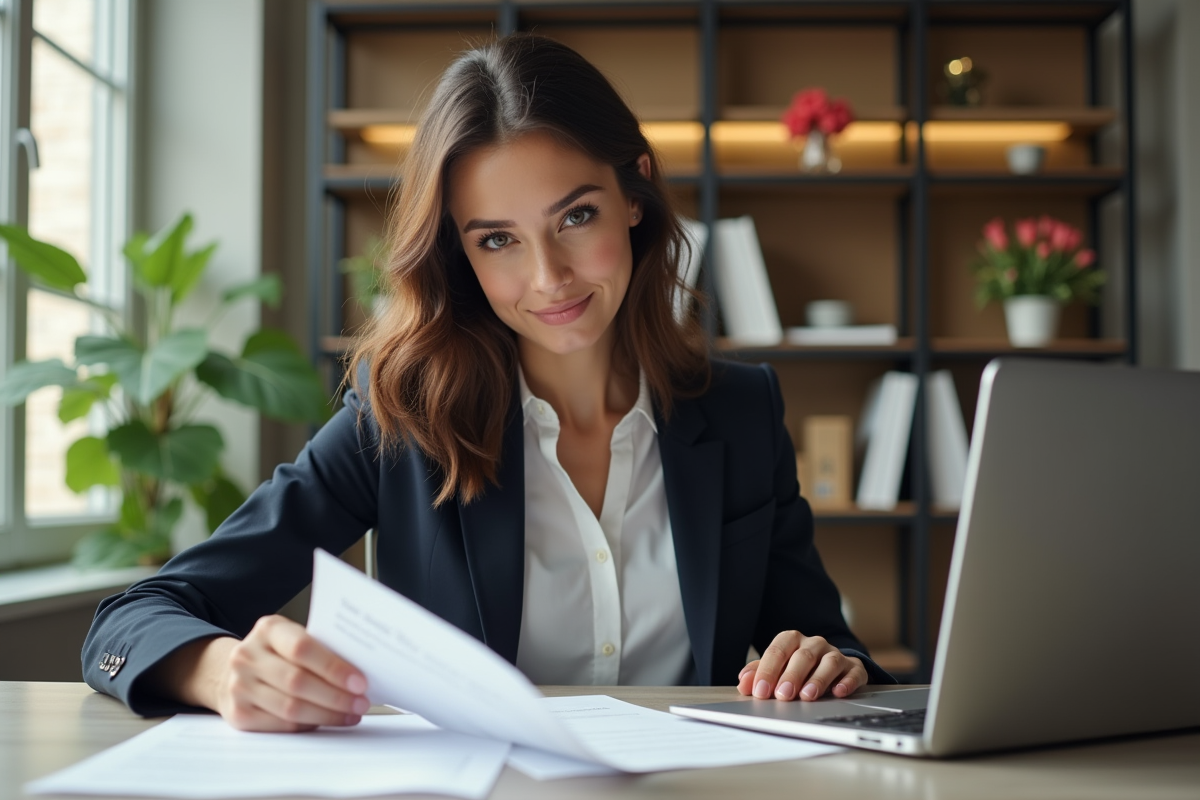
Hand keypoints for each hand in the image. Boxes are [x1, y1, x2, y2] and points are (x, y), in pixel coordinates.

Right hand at [162, 615, 369, 731]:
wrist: (230, 671)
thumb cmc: (275, 653)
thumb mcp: (291, 636)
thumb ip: (318, 648)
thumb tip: (358, 672)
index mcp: (268, 629)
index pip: (302, 648)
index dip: (333, 667)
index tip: (360, 681)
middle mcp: (248, 656)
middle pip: (297, 682)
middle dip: (336, 696)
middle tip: (362, 702)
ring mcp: (239, 686)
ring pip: (291, 708)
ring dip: (327, 714)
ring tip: (351, 713)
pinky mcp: (238, 714)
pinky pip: (281, 725)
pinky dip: (310, 725)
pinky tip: (328, 721)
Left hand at [736, 630, 866, 701]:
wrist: (831, 666)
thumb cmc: (797, 668)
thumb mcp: (776, 668)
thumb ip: (759, 674)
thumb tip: (744, 684)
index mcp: (791, 640)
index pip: (777, 651)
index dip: (767, 671)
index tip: (760, 691)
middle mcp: (814, 644)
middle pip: (803, 656)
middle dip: (791, 676)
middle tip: (782, 696)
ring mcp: (835, 654)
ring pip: (829, 662)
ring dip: (818, 679)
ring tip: (807, 696)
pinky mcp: (854, 667)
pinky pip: (853, 672)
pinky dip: (846, 682)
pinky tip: (839, 692)